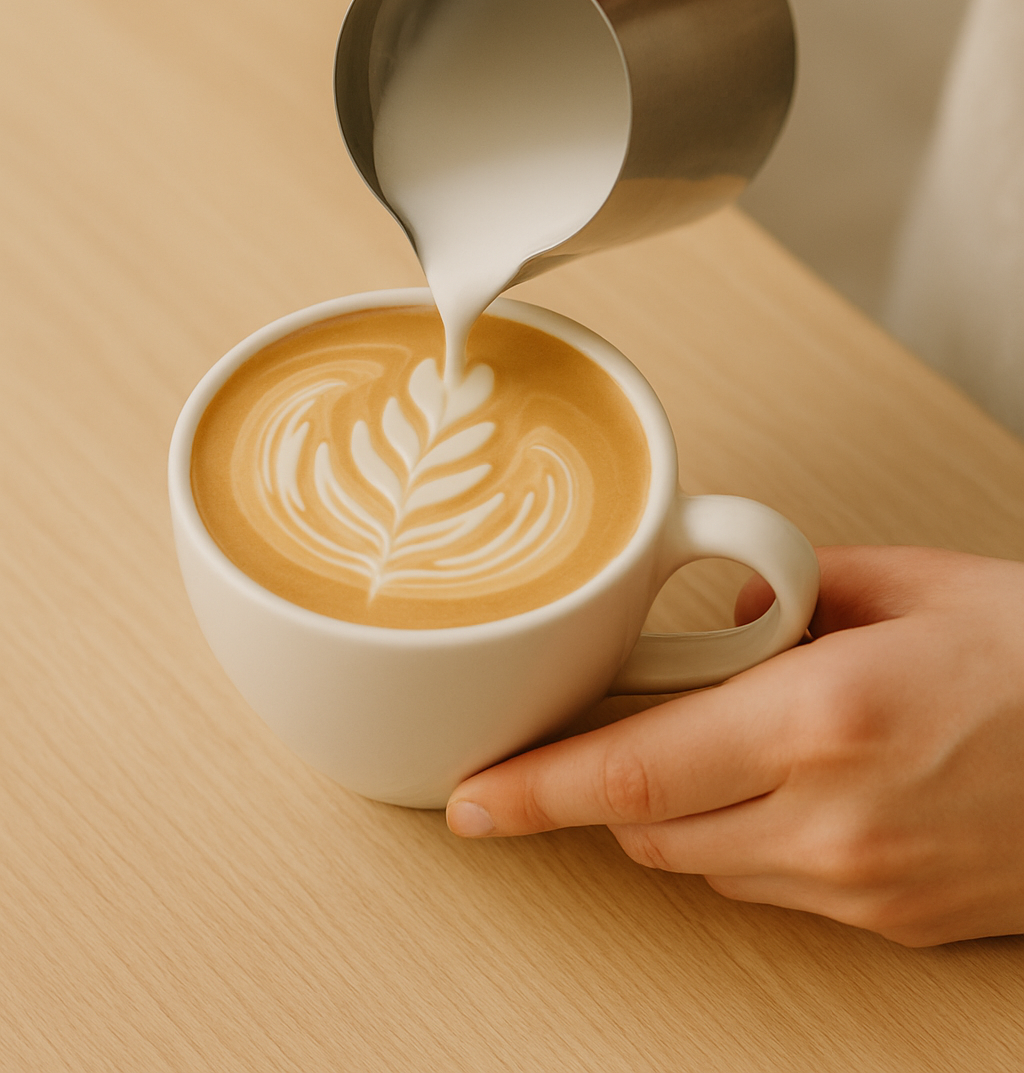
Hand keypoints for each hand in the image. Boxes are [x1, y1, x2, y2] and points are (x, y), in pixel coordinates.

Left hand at [447, 546, 1023, 945]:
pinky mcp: (893, 922)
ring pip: (708, 865)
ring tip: (746, 738)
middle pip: (653, 827)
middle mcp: (834, 819)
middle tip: (629, 720)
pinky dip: (755, 840)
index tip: (473, 800)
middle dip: (616, 782)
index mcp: (825, 717)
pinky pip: (776, 889)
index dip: (537, 790)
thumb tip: (728, 612)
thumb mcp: (908, 582)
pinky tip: (803, 782)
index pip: (636, 770)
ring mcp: (864, 886)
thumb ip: (790, 590)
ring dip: (689, 809)